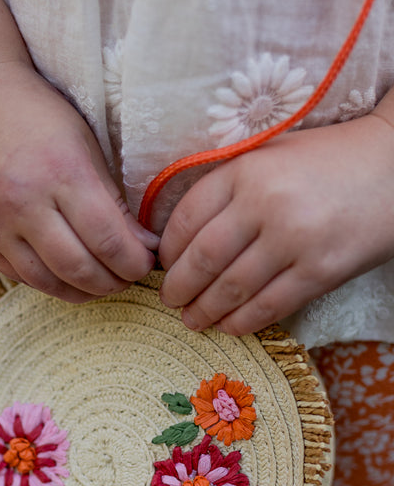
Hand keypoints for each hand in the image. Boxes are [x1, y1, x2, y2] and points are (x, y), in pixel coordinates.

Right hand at [0, 62, 157, 302]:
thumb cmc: (38, 116)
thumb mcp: (86, 146)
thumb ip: (114, 202)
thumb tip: (145, 248)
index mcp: (61, 172)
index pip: (108, 240)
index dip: (135, 263)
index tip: (147, 263)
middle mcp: (23, 203)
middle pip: (79, 269)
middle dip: (113, 282)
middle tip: (127, 277)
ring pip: (47, 282)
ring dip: (81, 290)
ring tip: (100, 282)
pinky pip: (18, 275)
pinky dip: (48, 281)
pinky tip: (64, 272)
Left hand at [158, 111, 393, 334]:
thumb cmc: (323, 162)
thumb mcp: (266, 159)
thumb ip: (225, 190)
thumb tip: (178, 240)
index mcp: (245, 171)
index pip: (185, 219)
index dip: (167, 251)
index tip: (162, 266)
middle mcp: (266, 203)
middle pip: (202, 259)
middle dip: (177, 288)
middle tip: (169, 301)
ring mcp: (295, 239)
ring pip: (231, 289)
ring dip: (204, 312)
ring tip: (192, 320)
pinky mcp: (322, 270)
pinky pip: (269, 306)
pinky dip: (242, 322)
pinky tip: (228, 326)